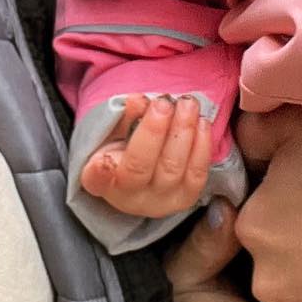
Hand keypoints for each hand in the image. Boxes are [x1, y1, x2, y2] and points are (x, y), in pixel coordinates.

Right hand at [80, 93, 211, 217]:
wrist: (143, 178)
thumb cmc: (123, 149)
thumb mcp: (114, 131)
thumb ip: (125, 116)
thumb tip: (139, 100)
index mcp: (100, 180)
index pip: (99, 178)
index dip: (102, 171)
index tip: (104, 159)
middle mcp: (129, 198)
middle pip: (141, 166)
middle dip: (154, 130)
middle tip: (163, 103)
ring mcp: (160, 201)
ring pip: (172, 169)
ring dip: (183, 131)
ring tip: (187, 104)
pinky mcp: (185, 198)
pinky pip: (197, 174)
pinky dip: (202, 145)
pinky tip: (201, 122)